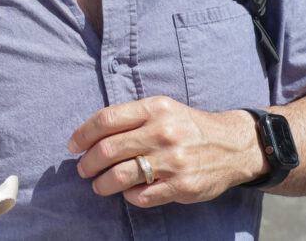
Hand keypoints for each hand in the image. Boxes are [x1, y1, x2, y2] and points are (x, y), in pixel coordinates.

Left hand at [67, 96, 264, 207]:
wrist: (232, 145)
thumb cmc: (187, 126)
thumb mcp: (162, 108)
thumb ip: (131, 116)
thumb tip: (90, 133)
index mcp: (154, 108)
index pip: (106, 119)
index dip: (83, 134)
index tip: (73, 145)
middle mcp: (162, 133)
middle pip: (108, 149)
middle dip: (88, 163)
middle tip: (83, 169)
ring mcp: (172, 161)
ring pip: (120, 176)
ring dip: (101, 184)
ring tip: (98, 185)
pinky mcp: (181, 186)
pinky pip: (140, 196)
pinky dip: (127, 196)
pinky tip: (127, 192)